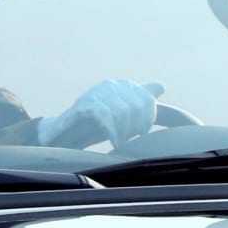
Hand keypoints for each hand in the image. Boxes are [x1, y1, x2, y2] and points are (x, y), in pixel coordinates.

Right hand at [36, 79, 162, 147]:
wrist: (66, 132)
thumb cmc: (98, 123)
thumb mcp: (123, 111)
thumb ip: (142, 100)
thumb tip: (161, 85)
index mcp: (123, 86)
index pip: (147, 100)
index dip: (146, 120)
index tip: (140, 133)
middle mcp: (110, 85)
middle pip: (136, 106)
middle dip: (135, 127)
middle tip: (128, 139)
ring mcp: (96, 93)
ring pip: (122, 111)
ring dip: (123, 131)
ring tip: (120, 142)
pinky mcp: (83, 105)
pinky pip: (105, 117)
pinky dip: (113, 132)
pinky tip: (114, 141)